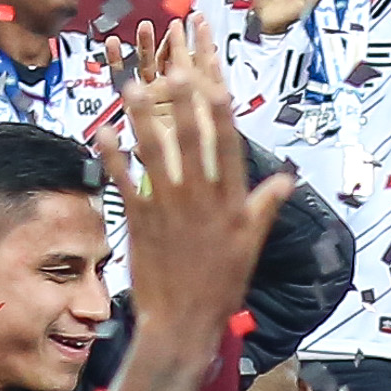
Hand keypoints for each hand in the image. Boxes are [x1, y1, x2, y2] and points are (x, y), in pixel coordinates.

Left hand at [102, 24, 293, 352]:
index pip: (227, 148)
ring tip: (129, 87)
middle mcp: (198, 199)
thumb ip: (265, 206)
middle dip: (180, 102)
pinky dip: (112, 156)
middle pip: (189, 141)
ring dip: (140, 119)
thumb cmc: (221, 285)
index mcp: (229, 203)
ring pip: (153, 153)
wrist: (182, 322)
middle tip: (173, 68)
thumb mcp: (251, 244)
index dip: (222, 113)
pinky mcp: (138, 220)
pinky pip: (123, 181)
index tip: (218, 82)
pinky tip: (103, 130)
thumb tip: (287, 176)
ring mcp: (166, 208)